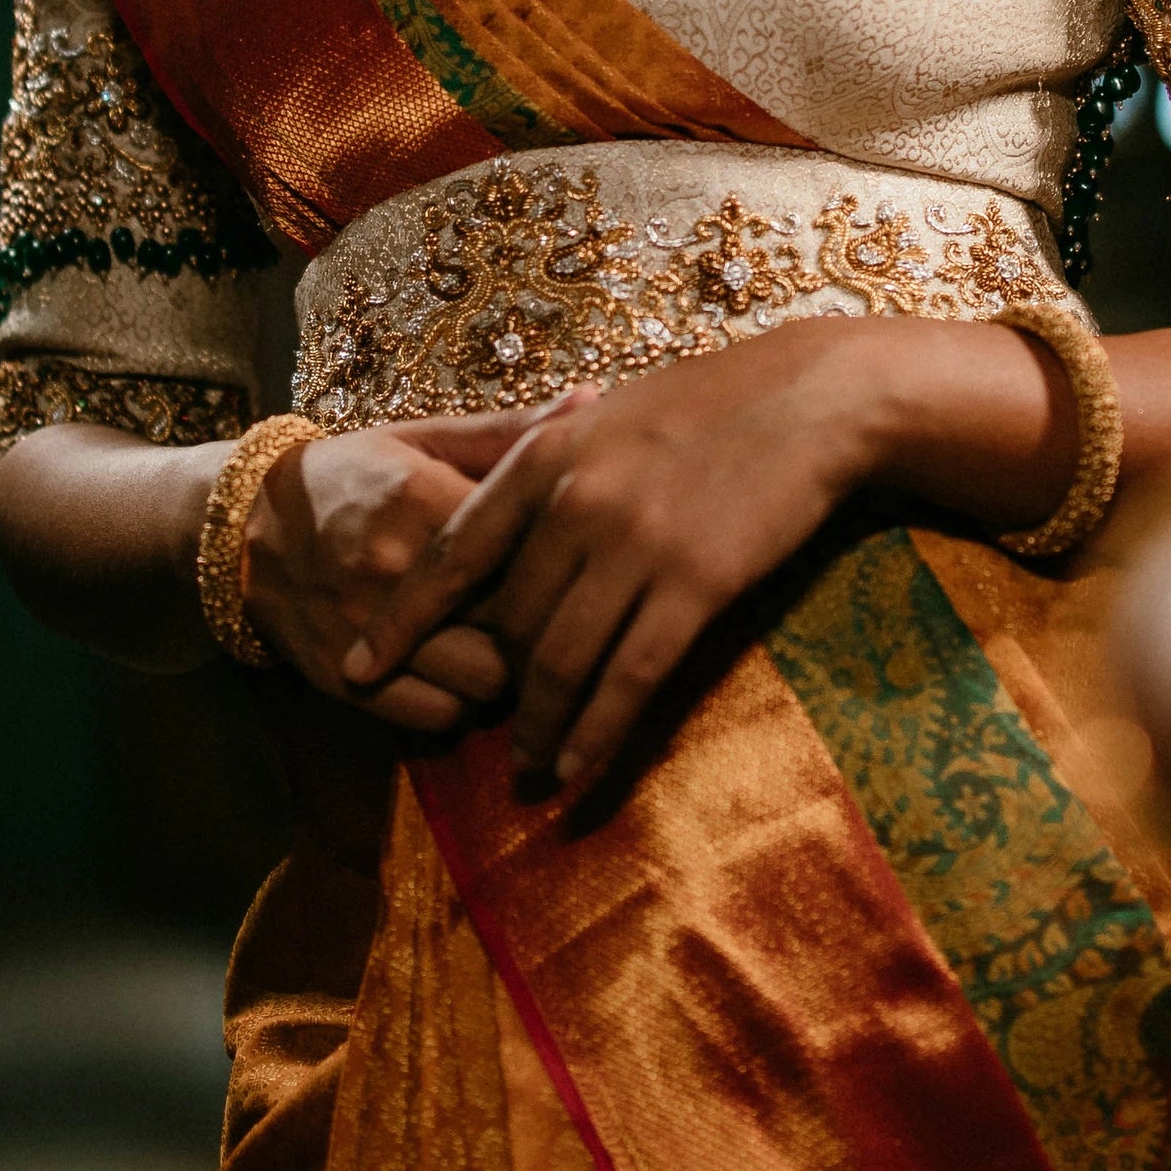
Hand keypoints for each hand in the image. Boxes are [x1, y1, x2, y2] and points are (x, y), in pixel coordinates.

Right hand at [239, 410, 545, 732]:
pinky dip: (464, 706)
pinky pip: (439, 719)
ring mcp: (366, 630)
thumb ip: (508, 433)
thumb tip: (595, 403)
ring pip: (484, 684)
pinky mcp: (347, 679)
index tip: (576, 562)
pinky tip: (464, 675)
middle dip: (544, 624)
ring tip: (510, 647)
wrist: (249, 528)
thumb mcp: (423, 439)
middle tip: (555, 613)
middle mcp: (391, 570)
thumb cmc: (355, 476)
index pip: (524, 550)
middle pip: (512, 625)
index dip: (563, 563)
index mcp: (419, 499)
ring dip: (509, 675)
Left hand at [362, 325, 909, 793]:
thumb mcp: (607, 412)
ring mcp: (635, 546)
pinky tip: (580, 771)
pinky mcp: (695, 586)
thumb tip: (498, 513)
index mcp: (545, 455)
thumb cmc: (711, 402)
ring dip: (537, 727)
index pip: (453, 553)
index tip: (362, 664)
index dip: (404, 617)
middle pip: (509, 622)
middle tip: (484, 728)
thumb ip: (549, 458)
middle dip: (493, 683)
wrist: (809, 399)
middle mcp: (576, 503)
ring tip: (527, 769)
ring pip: (561, 662)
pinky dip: (597, 735)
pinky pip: (630, 679)